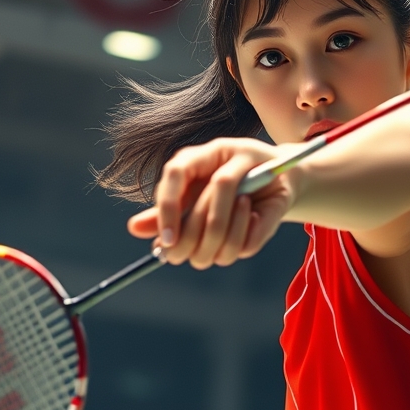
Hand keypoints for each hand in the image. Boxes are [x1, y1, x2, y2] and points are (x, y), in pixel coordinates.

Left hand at [126, 137, 293, 267]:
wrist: (274, 183)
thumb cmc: (226, 195)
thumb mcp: (192, 204)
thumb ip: (166, 216)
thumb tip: (134, 228)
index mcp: (192, 158)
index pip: (174, 175)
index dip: (168, 211)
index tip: (168, 243)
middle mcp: (217, 152)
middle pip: (203, 197)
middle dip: (197, 237)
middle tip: (195, 257)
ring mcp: (246, 157)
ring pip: (227, 197)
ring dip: (224, 233)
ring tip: (224, 243)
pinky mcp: (273, 170)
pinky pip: (255, 210)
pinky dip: (247, 236)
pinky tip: (246, 235)